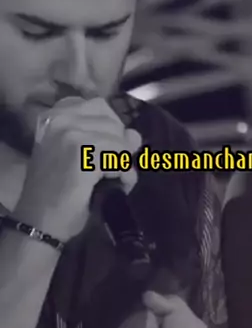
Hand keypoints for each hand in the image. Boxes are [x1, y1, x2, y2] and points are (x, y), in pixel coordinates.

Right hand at [15, 97, 141, 241]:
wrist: (39, 221)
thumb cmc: (57, 192)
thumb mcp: (80, 158)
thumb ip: (106, 140)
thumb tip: (135, 134)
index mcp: (54, 115)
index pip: (99, 106)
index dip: (111, 129)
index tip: (108, 150)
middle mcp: (60, 118)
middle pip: (112, 121)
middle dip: (120, 146)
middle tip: (115, 169)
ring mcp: (69, 133)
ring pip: (118, 139)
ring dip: (123, 162)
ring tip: (115, 180)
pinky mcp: (81, 151)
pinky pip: (119, 155)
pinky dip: (123, 172)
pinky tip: (114, 185)